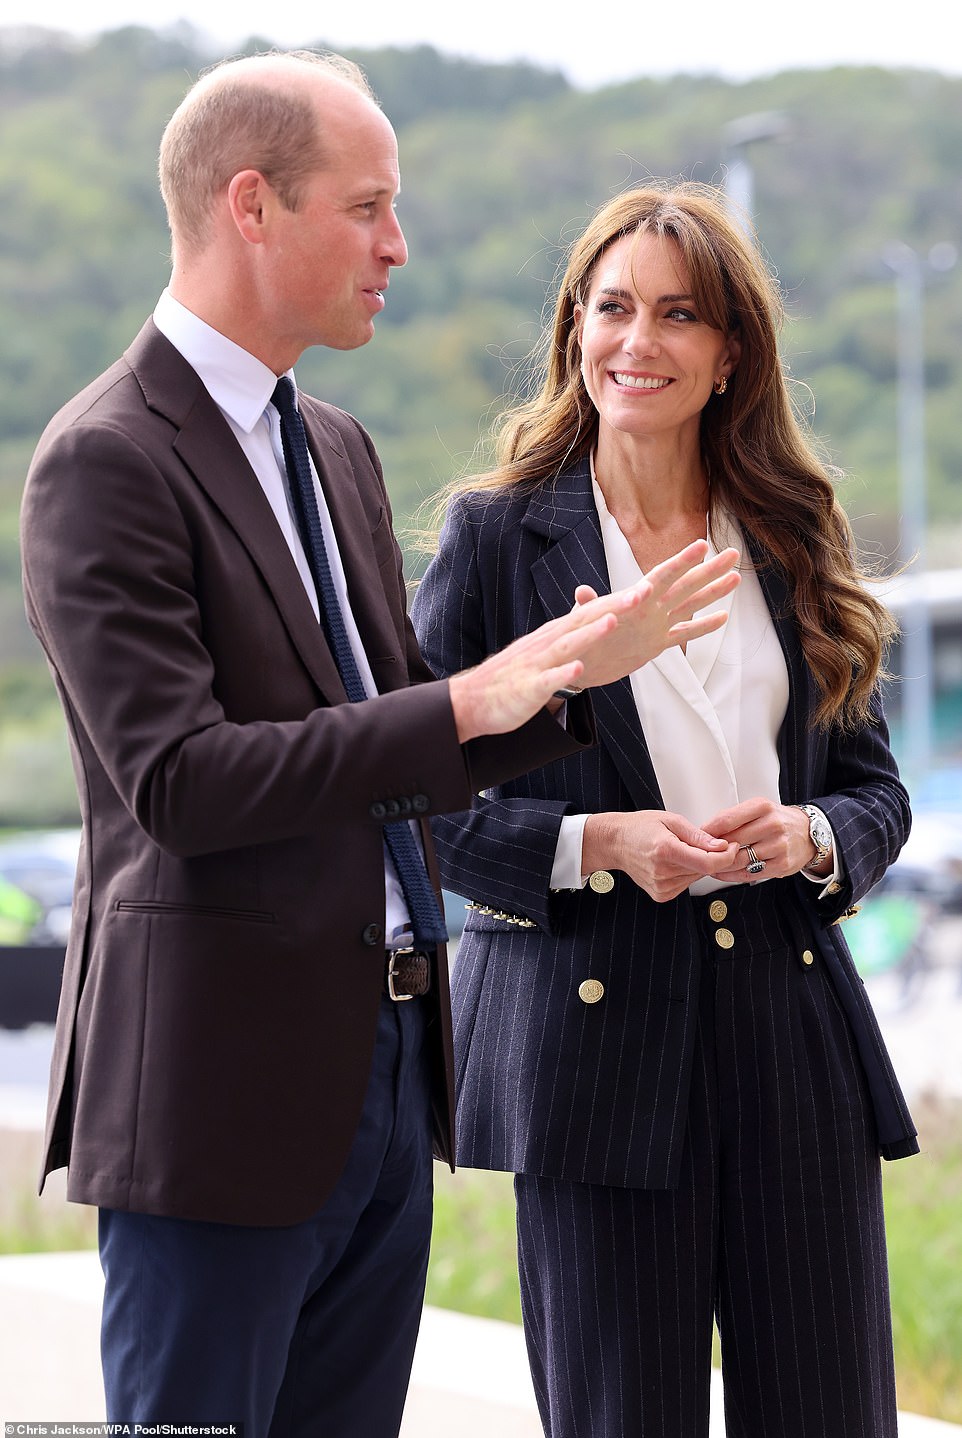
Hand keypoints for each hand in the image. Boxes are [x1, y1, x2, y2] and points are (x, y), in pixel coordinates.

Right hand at [448, 584, 651, 740]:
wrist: (473, 699)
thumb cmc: (512, 676)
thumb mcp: (544, 651)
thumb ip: (568, 635)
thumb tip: (592, 619)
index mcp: (553, 635)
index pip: (589, 614)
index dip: (618, 601)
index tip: (645, 589)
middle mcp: (546, 644)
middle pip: (583, 622)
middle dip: (613, 607)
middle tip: (641, 594)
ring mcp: (537, 665)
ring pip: (567, 646)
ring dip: (590, 634)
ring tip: (613, 622)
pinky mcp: (528, 688)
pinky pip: (547, 680)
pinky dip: (563, 674)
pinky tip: (579, 669)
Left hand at [570, 540, 739, 689]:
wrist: (577, 664)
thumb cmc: (577, 638)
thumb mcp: (580, 621)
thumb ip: (586, 606)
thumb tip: (583, 591)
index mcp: (634, 600)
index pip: (662, 576)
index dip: (682, 561)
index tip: (702, 545)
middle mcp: (650, 609)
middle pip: (686, 585)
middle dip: (710, 570)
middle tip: (733, 554)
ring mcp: (656, 626)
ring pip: (691, 605)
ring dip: (713, 593)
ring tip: (736, 578)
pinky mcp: (655, 645)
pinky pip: (684, 634)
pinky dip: (703, 627)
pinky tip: (722, 617)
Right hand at [583, 810, 738, 902]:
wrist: (616, 843)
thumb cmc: (640, 828)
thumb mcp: (671, 820)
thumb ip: (698, 835)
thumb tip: (721, 845)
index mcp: (665, 850)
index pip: (707, 862)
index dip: (726, 856)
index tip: (731, 845)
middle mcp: (662, 872)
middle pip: (705, 870)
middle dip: (714, 857)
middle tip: (710, 843)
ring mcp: (661, 886)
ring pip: (697, 878)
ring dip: (700, 865)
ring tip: (686, 850)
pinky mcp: (661, 894)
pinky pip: (686, 884)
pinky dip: (688, 873)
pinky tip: (676, 862)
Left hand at [701, 797, 821, 881]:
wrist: (807, 833)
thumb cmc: (778, 820)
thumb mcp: (758, 809)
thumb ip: (733, 818)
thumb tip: (705, 831)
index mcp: (762, 807)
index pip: (726, 819)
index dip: (708, 830)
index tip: (697, 836)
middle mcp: (772, 825)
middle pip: (731, 841)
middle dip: (712, 849)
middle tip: (699, 853)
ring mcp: (779, 846)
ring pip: (739, 859)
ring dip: (720, 864)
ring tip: (708, 864)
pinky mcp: (782, 864)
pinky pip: (750, 873)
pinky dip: (732, 875)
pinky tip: (723, 873)